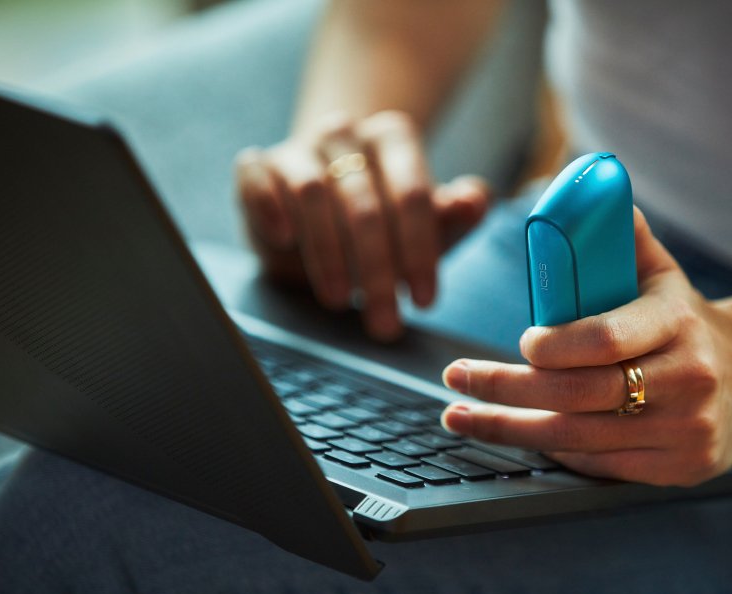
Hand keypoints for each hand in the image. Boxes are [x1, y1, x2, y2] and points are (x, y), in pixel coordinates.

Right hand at [235, 110, 489, 340]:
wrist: (323, 212)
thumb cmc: (385, 223)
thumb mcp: (427, 228)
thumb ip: (455, 215)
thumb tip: (475, 200)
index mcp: (393, 138)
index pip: (413, 193)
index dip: (420, 250)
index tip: (425, 302)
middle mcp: (345, 133)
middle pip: (365, 201)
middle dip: (377, 269)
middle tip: (384, 322)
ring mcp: (299, 147)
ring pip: (312, 192)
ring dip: (328, 252)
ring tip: (340, 301)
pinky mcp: (258, 166)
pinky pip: (257, 178)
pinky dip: (269, 206)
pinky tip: (283, 240)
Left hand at [441, 208, 731, 486]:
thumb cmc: (686, 321)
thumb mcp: (664, 272)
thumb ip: (621, 235)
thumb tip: (583, 188)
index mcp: (678, 321)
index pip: (606, 338)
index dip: (554, 346)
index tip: (520, 343)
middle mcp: (687, 378)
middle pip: (579, 394)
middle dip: (505, 390)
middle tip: (457, 379)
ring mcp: (685, 429)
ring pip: (579, 438)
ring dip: (510, 428)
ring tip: (460, 416)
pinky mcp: (679, 467)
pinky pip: (599, 467)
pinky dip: (553, 452)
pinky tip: (518, 436)